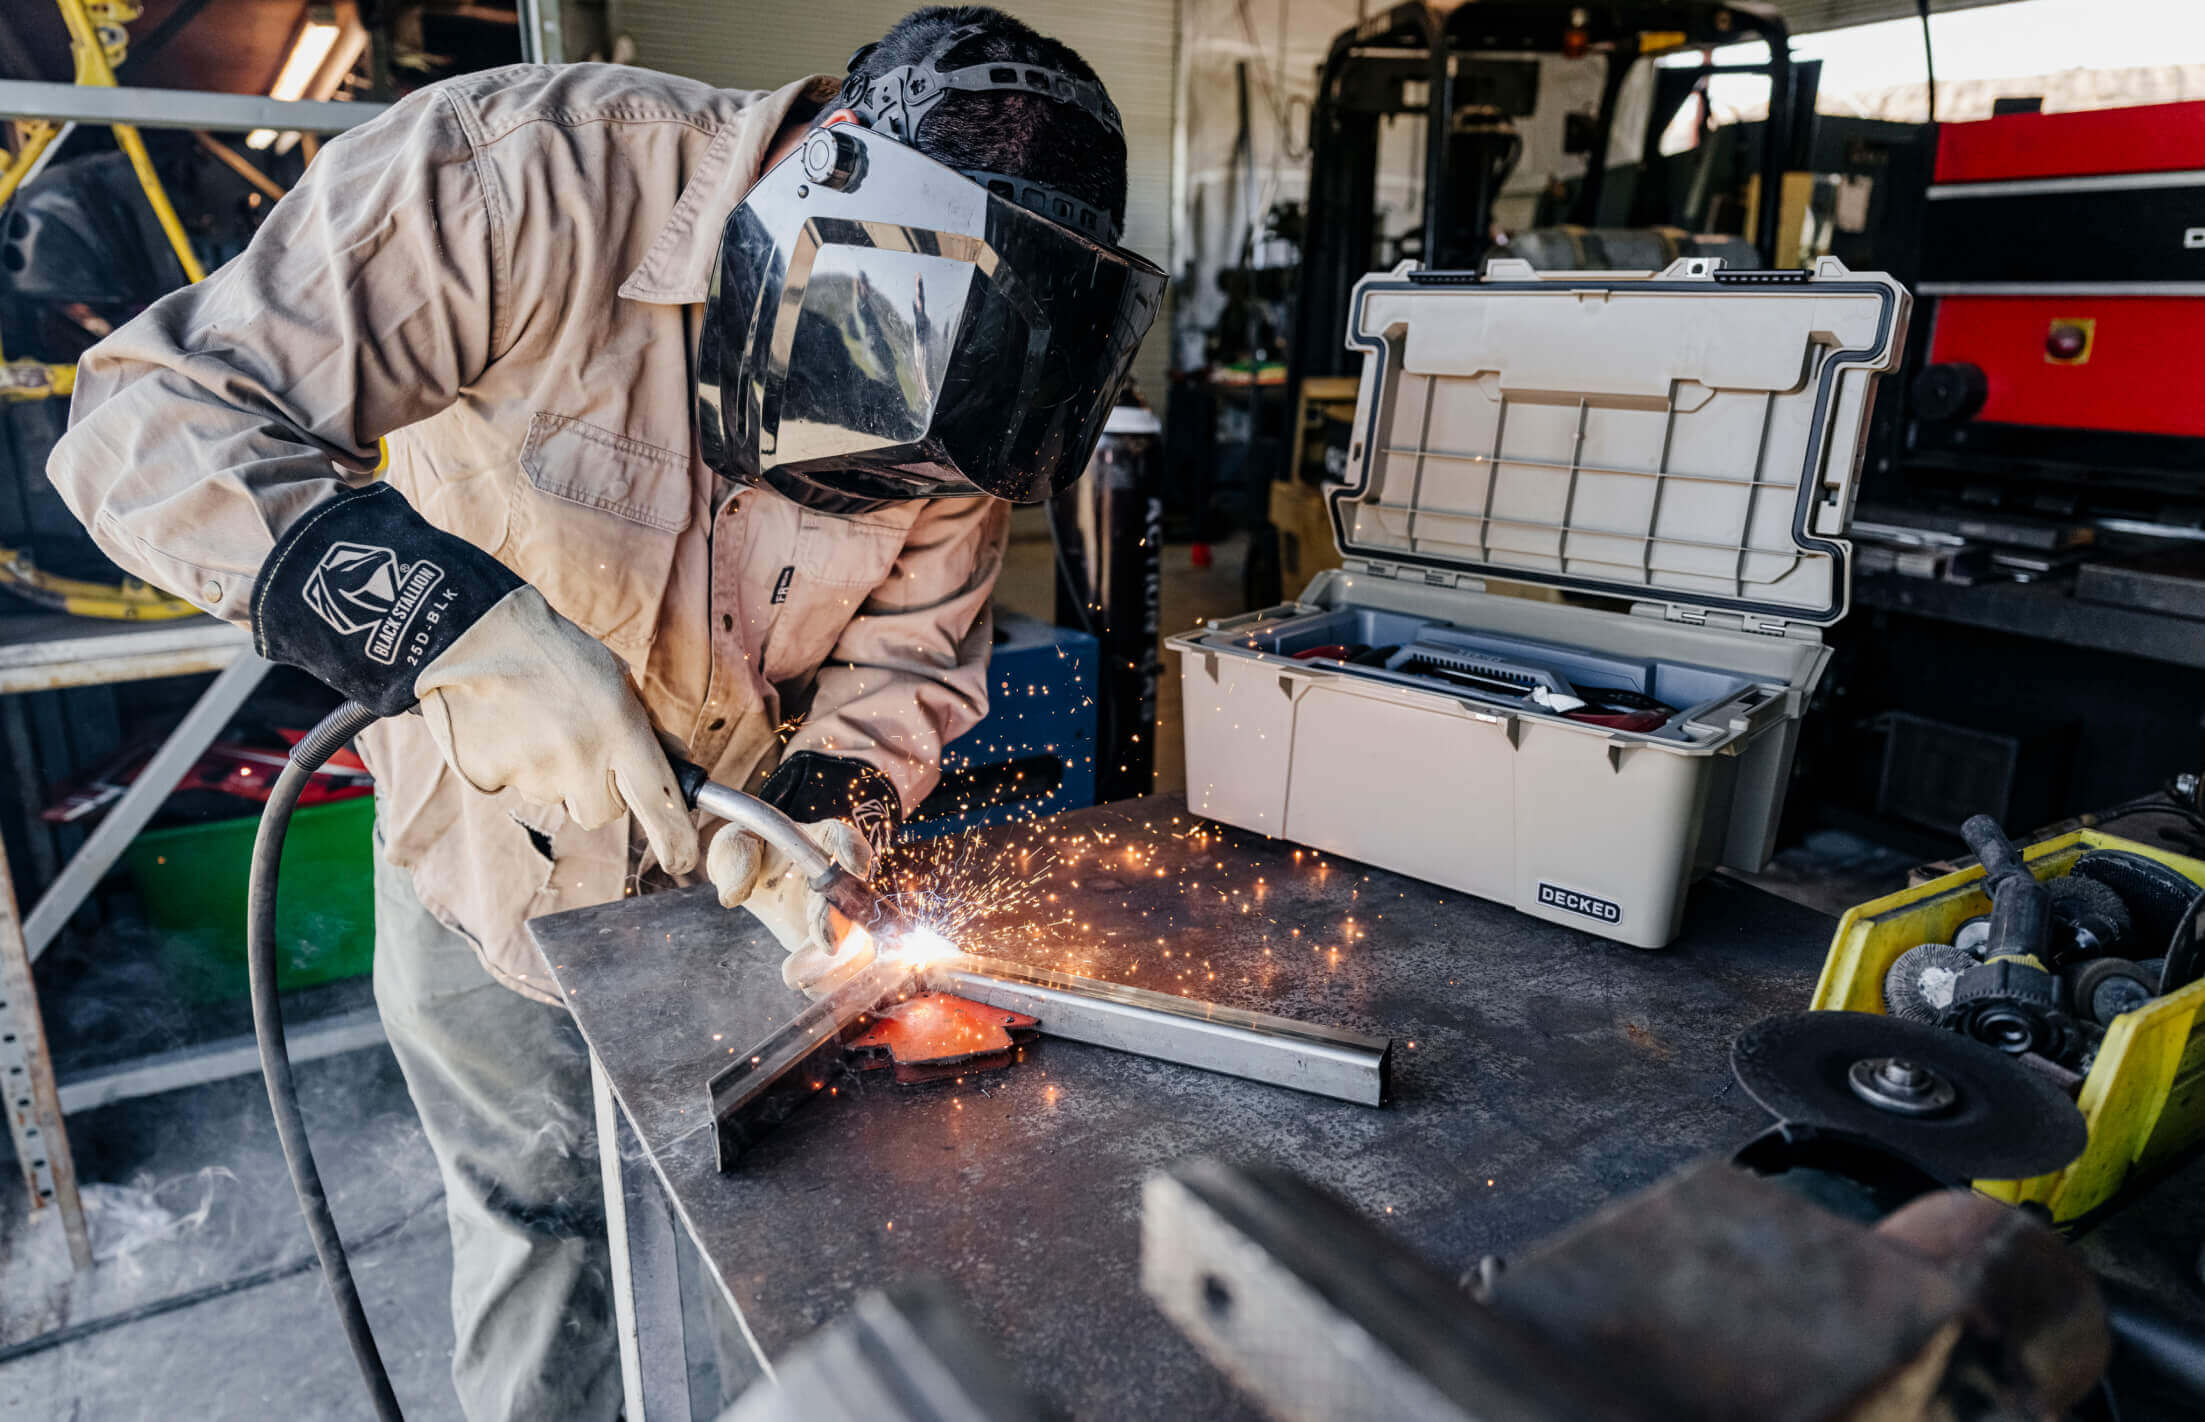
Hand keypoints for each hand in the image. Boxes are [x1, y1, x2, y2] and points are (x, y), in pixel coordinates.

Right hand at [414, 586, 698, 873]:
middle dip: (598, 790)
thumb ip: (646, 727)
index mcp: (620, 728)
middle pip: (603, 813)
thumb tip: (677, 766)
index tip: (682, 860)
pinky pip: (515, 788)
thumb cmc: (552, 653)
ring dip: (554, 774)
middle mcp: (580, 757)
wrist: (470, 634)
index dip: (675, 838)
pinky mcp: (493, 778)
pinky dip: (515, 766)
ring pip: (558, 798)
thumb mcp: (614, 678)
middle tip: (580, 745)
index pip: (660, 801)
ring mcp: (533, 771)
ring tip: (536, 724)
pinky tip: (507, 728)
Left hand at [707, 816, 875, 991]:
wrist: (754, 879)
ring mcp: (839, 914)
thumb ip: (734, 858)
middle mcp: (838, 878)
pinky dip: (829, 980)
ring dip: (839, 962)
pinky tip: (803, 983)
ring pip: (859, 940)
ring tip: (797, 974)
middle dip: (841, 924)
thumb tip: (734, 894)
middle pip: (854, 901)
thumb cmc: (749, 853)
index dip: (855, 851)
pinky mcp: (831, 944)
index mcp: (820, 842)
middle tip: (826, 946)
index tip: (856, 867)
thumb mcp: (733, 844)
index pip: (843, 839)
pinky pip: (844, 967)